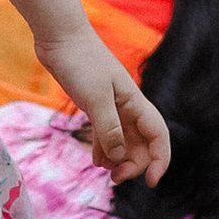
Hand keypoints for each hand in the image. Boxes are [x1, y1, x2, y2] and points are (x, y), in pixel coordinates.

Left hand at [42, 26, 168, 182]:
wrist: (58, 36)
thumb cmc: (80, 62)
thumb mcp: (95, 99)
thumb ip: (109, 129)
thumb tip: (120, 156)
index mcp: (135, 103)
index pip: (158, 136)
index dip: (159, 160)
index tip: (150, 182)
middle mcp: (128, 106)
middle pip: (143, 143)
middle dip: (134, 164)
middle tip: (114, 178)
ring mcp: (112, 106)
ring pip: (125, 141)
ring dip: (119, 159)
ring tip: (103, 170)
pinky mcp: (95, 104)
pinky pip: (107, 134)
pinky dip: (104, 149)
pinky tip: (96, 160)